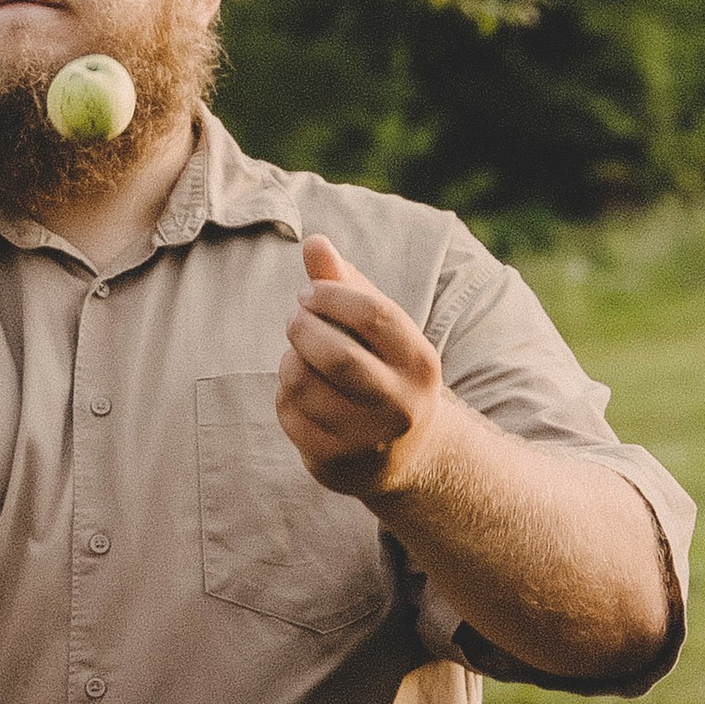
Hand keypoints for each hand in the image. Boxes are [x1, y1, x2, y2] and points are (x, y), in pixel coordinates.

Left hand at [276, 234, 451, 497]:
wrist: (405, 455)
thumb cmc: (384, 369)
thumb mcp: (378, 330)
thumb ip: (346, 284)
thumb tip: (314, 241)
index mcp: (420, 362)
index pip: (375, 315)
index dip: (331, 295)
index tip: (308, 293)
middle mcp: (401, 405)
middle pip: (336, 355)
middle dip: (302, 328)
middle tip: (295, 320)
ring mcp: (368, 439)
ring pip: (302, 383)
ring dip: (289, 360)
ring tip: (298, 356)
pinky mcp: (335, 462)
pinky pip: (288, 412)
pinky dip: (284, 393)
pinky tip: (299, 392)